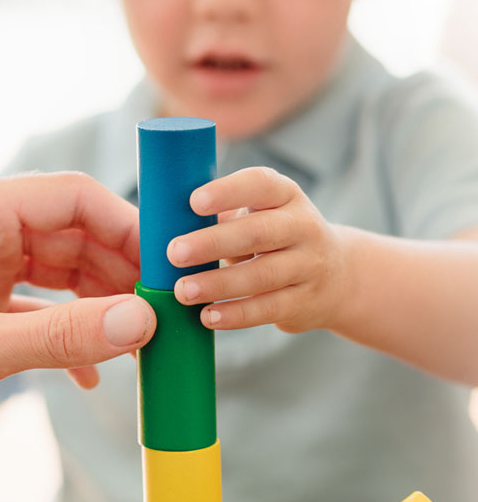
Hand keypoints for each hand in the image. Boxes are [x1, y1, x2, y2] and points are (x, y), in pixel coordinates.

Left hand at [0, 173, 154, 435]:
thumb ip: (62, 336)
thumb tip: (141, 323)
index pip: (71, 196)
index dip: (124, 225)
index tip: (162, 262)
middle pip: (71, 231)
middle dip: (117, 270)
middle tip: (157, 308)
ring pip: (59, 265)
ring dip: (97, 301)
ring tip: (134, 338)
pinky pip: (37, 299)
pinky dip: (65, 326)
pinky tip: (89, 367)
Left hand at [168, 167, 346, 332]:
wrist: (337, 275)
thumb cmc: (273, 236)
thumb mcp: (257, 213)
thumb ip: (220, 213)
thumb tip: (164, 219)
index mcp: (284, 194)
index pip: (260, 184)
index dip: (228, 192)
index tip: (193, 201)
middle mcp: (302, 226)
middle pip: (258, 232)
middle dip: (213, 242)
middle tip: (174, 252)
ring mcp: (308, 265)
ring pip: (263, 274)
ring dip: (219, 284)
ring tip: (183, 291)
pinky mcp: (305, 301)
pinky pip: (268, 308)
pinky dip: (236, 314)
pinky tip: (208, 317)